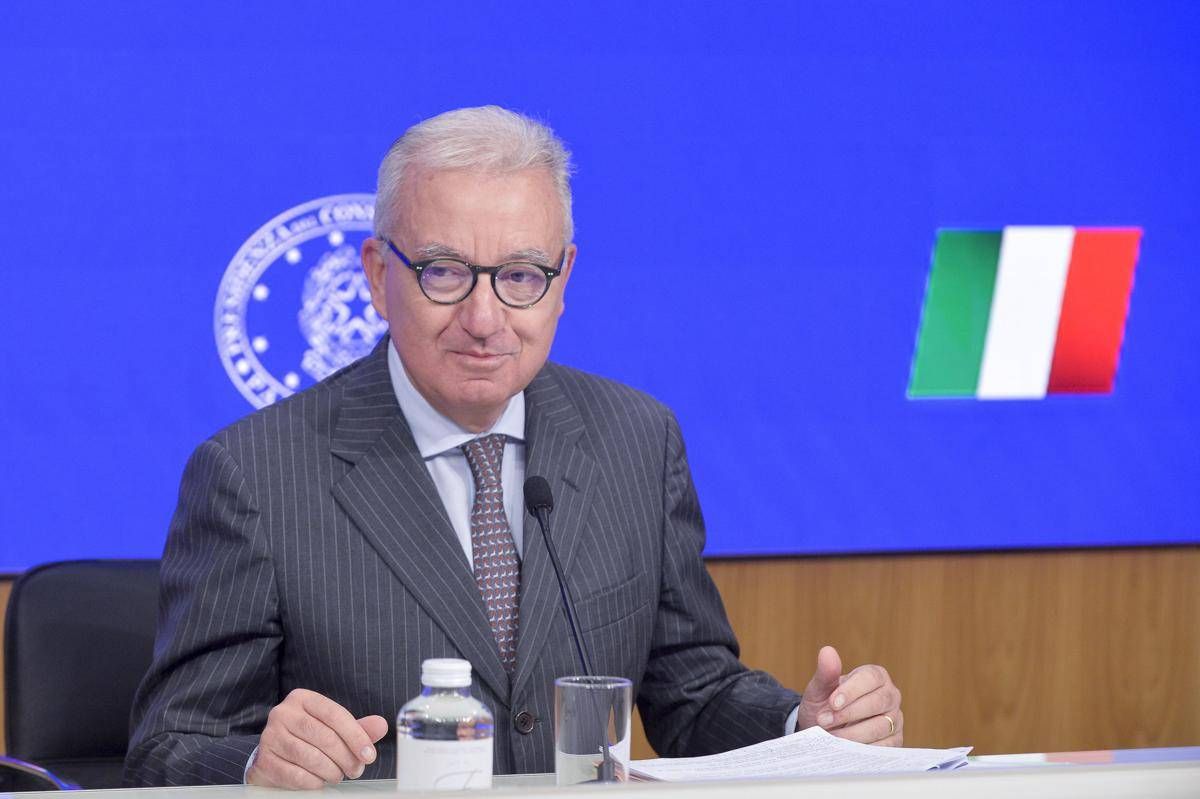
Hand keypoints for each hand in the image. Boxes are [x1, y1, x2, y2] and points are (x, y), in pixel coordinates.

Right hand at [247, 688, 388, 788]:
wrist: (273, 755)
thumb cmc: (307, 738)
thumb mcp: (331, 728)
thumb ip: (356, 728)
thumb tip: (381, 725)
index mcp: (302, 698)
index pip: (335, 714)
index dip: (356, 736)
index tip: (369, 755)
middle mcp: (283, 713)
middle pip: (324, 737)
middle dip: (346, 757)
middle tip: (356, 770)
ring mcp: (270, 736)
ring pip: (310, 757)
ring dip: (331, 771)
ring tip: (338, 775)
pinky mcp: (264, 760)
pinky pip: (295, 775)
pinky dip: (313, 781)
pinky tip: (320, 781)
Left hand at [795, 645, 902, 745]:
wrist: (825, 730)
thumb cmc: (826, 704)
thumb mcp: (821, 689)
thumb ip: (826, 672)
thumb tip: (827, 651)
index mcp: (876, 676)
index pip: (870, 678)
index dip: (852, 690)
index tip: (832, 702)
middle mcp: (890, 696)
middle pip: (878, 702)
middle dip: (849, 713)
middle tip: (824, 721)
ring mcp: (895, 719)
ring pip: (880, 726)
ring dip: (852, 733)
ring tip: (830, 736)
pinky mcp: (895, 741)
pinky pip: (884, 747)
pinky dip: (863, 749)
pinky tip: (845, 749)